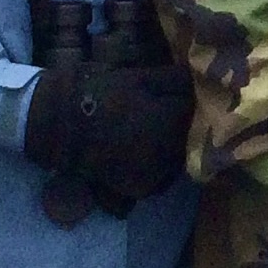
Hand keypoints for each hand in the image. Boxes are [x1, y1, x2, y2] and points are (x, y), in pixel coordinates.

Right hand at [24, 65, 198, 213]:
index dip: (195, 104)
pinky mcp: (142, 189)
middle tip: (174, 116)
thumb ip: (177, 81)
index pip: (200, 112)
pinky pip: (163, 178)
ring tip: (159, 134)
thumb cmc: (104, 95)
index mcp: (169, 121)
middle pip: (194, 140)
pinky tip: (149, 152)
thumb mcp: (142, 78)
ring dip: (178, 148)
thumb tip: (203, 82)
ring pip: (181, 160)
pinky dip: (161, 167)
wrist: (64, 127)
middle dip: (189, 127)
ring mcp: (155, 174)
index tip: (186, 98)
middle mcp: (167, 152)